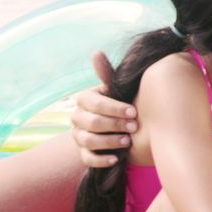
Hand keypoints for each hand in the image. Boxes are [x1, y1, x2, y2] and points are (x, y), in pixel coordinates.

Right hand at [70, 51, 138, 166]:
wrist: (128, 127)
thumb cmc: (122, 104)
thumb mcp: (118, 89)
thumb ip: (107, 74)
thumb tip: (96, 52)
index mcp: (85, 99)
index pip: (93, 103)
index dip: (114, 108)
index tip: (134, 111)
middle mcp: (78, 118)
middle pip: (90, 122)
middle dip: (114, 124)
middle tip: (134, 126)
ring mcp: (79, 136)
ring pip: (88, 140)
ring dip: (109, 141)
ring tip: (127, 141)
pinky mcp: (84, 153)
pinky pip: (87, 159)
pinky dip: (101, 160)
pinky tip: (116, 159)